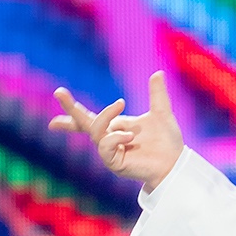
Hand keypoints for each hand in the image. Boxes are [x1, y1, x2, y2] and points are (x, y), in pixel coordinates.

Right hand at [50, 71, 183, 191]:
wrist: (177, 162)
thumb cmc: (168, 142)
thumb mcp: (162, 113)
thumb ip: (157, 94)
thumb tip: (158, 72)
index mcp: (117, 126)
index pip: (91, 117)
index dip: (72, 109)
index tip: (58, 93)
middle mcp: (110, 138)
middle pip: (85, 124)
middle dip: (71, 109)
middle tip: (59, 92)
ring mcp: (111, 152)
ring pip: (96, 132)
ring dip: (105, 117)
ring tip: (120, 105)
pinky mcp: (115, 163)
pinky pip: (106, 147)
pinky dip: (115, 137)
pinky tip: (129, 136)